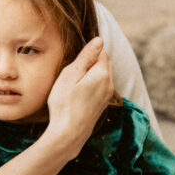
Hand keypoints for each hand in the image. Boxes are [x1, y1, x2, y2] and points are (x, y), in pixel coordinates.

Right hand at [45, 38, 113, 158]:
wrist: (68, 134)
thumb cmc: (64, 104)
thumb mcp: (70, 76)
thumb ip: (86, 57)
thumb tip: (99, 40)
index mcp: (102, 73)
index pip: (101, 52)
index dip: (87, 54)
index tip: (74, 64)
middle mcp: (109, 83)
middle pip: (105, 63)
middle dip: (92, 62)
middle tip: (73, 72)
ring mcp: (107, 95)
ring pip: (104, 75)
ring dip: (93, 74)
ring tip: (75, 83)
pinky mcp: (103, 104)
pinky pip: (102, 87)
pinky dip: (93, 85)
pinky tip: (80, 93)